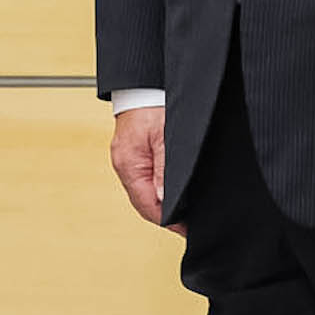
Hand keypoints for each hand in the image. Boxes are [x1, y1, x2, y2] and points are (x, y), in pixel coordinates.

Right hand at [110, 106, 181, 235]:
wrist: (143, 85)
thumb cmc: (155, 106)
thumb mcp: (167, 140)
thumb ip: (165, 171)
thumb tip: (166, 200)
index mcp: (129, 165)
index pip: (147, 206)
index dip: (169, 221)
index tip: (188, 229)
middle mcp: (124, 165)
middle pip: (144, 203)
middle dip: (166, 216)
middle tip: (190, 224)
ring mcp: (126, 160)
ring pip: (144, 193)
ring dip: (162, 204)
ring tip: (185, 211)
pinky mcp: (132, 154)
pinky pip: (143, 180)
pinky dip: (157, 190)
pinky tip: (172, 192)